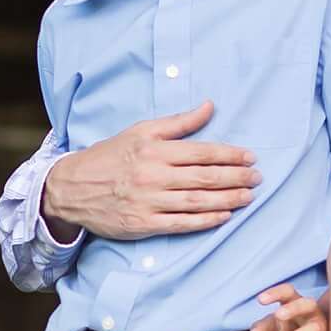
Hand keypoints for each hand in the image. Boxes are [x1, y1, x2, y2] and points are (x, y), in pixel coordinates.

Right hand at [45, 104, 259, 236]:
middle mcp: (153, 174)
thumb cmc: (110, 156)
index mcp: (154, 149)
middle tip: (257, 178)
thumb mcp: (141, 131)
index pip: (201, 151)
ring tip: (248, 197)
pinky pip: (181, 224)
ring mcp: (148, 201)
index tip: (250, 157)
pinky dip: (205, 221)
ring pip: (196, 201)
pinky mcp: (143, 224)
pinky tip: (223, 217)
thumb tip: (209, 106)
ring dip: (227, 199)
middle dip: (235, 177)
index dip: (229, 155)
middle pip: (204, 177)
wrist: (73, 187)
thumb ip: (178, 122)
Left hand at [252, 284, 329, 330]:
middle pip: (306, 304)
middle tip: (278, 315)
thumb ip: (263, 327)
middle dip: (293, 308)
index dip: (275, 293)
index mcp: (296, 302)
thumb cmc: (292, 325)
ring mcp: (322, 327)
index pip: (288, 292)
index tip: (261, 300)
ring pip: (315, 328)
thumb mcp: (275, 324)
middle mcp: (312, 312)